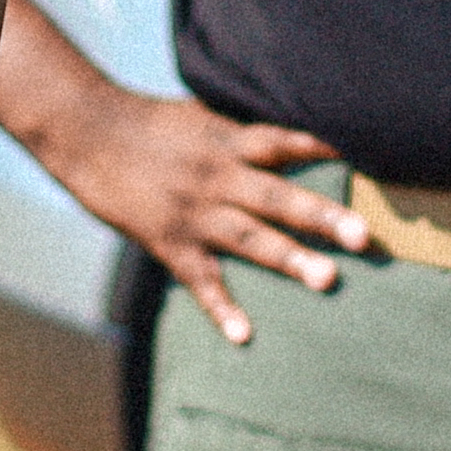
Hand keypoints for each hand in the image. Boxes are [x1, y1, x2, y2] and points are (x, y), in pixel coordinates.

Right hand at [32, 81, 371, 348]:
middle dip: (322, 216)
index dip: (323, 150)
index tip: (366, 162)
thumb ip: (243, 133)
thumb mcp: (201, 114)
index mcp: (227, 141)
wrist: (85, 131)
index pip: (284, 143)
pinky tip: (244, 335)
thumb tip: (291, 141)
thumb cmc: (147, 122)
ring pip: (248, 238)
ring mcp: (193, 212)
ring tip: (328, 280)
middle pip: (277, 197)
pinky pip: (199, 279)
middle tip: (363, 235)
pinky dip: (221, 308)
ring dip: (289, 259)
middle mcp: (216, 176)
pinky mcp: (167, 241)